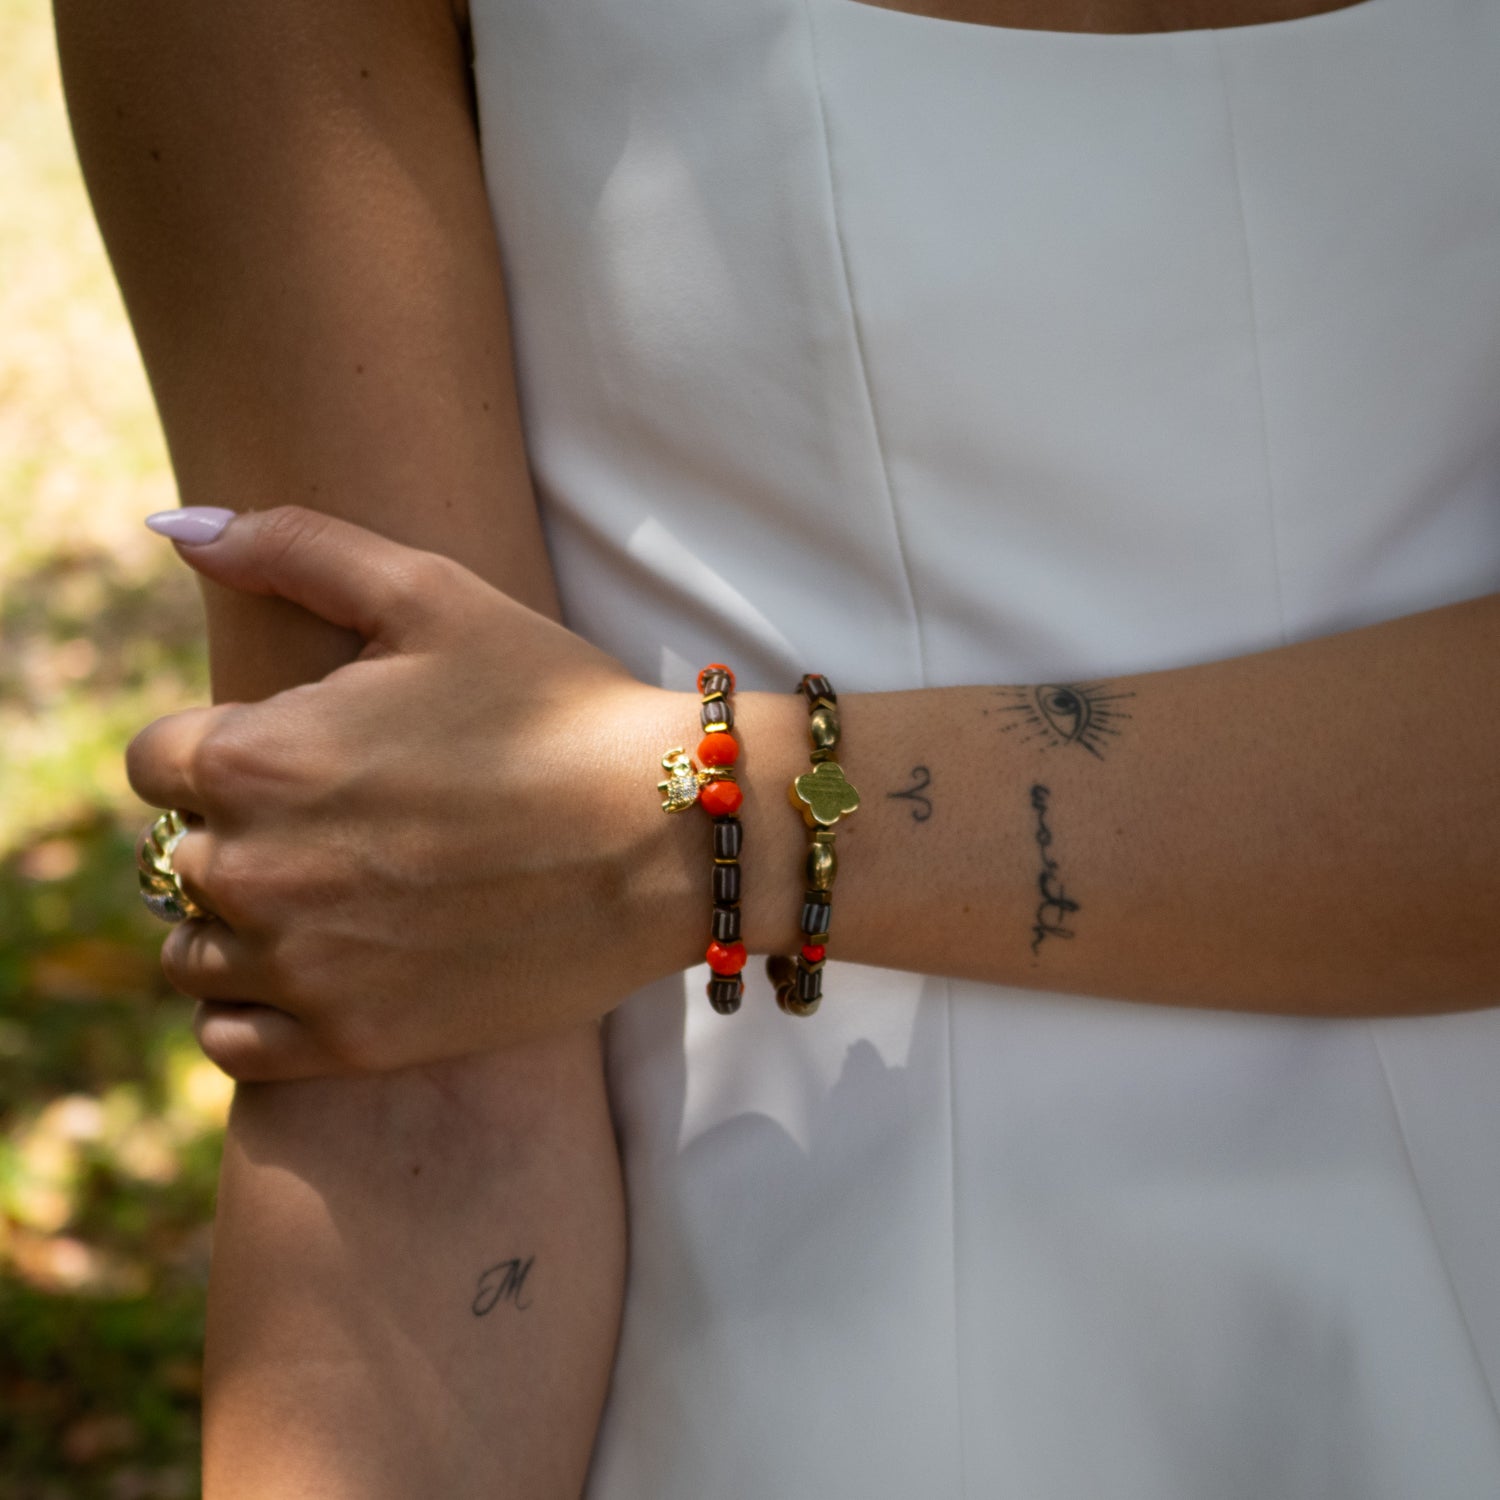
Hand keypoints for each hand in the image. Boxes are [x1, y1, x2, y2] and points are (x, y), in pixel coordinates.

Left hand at [127, 506, 686, 1078]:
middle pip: (172, 860)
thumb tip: (176, 527)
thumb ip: (295, 549)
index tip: (286, 756)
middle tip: (329, 825)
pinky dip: (250, 1011)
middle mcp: (257, 869)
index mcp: (258, 756)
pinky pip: (231, 1041)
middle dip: (233, 833)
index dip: (215, 750)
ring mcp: (302, 966)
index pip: (151, 762)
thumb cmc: (556, 706)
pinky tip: (312, 971)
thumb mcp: (434, 594)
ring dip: (235, 925)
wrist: (668, 835)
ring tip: (321, 900)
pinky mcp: (352, 1039)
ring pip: (192, 954)